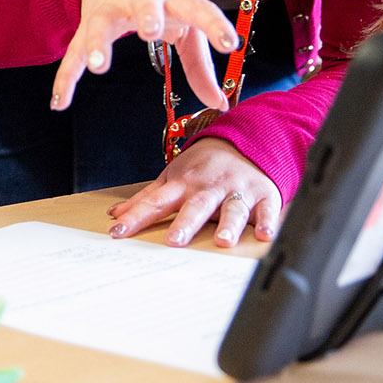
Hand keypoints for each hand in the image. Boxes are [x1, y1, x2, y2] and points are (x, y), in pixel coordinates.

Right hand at [53, 0, 240, 112]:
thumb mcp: (186, 24)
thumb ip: (201, 65)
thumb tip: (219, 104)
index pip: (197, 7)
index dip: (215, 25)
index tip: (230, 44)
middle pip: (144, 2)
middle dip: (147, 15)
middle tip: (149, 32)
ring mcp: (110, 9)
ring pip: (100, 22)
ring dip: (97, 42)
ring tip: (97, 66)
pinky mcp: (86, 23)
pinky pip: (73, 52)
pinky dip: (66, 77)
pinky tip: (60, 102)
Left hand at [108, 137, 280, 246]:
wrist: (245, 141)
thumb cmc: (203, 166)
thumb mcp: (172, 176)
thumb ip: (146, 198)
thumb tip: (114, 214)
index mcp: (183, 184)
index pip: (155, 202)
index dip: (135, 217)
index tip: (117, 232)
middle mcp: (209, 187)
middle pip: (195, 206)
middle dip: (185, 223)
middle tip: (174, 241)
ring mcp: (237, 190)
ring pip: (232, 208)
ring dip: (228, 225)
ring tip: (222, 242)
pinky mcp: (264, 195)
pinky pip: (267, 210)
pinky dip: (268, 222)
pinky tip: (265, 235)